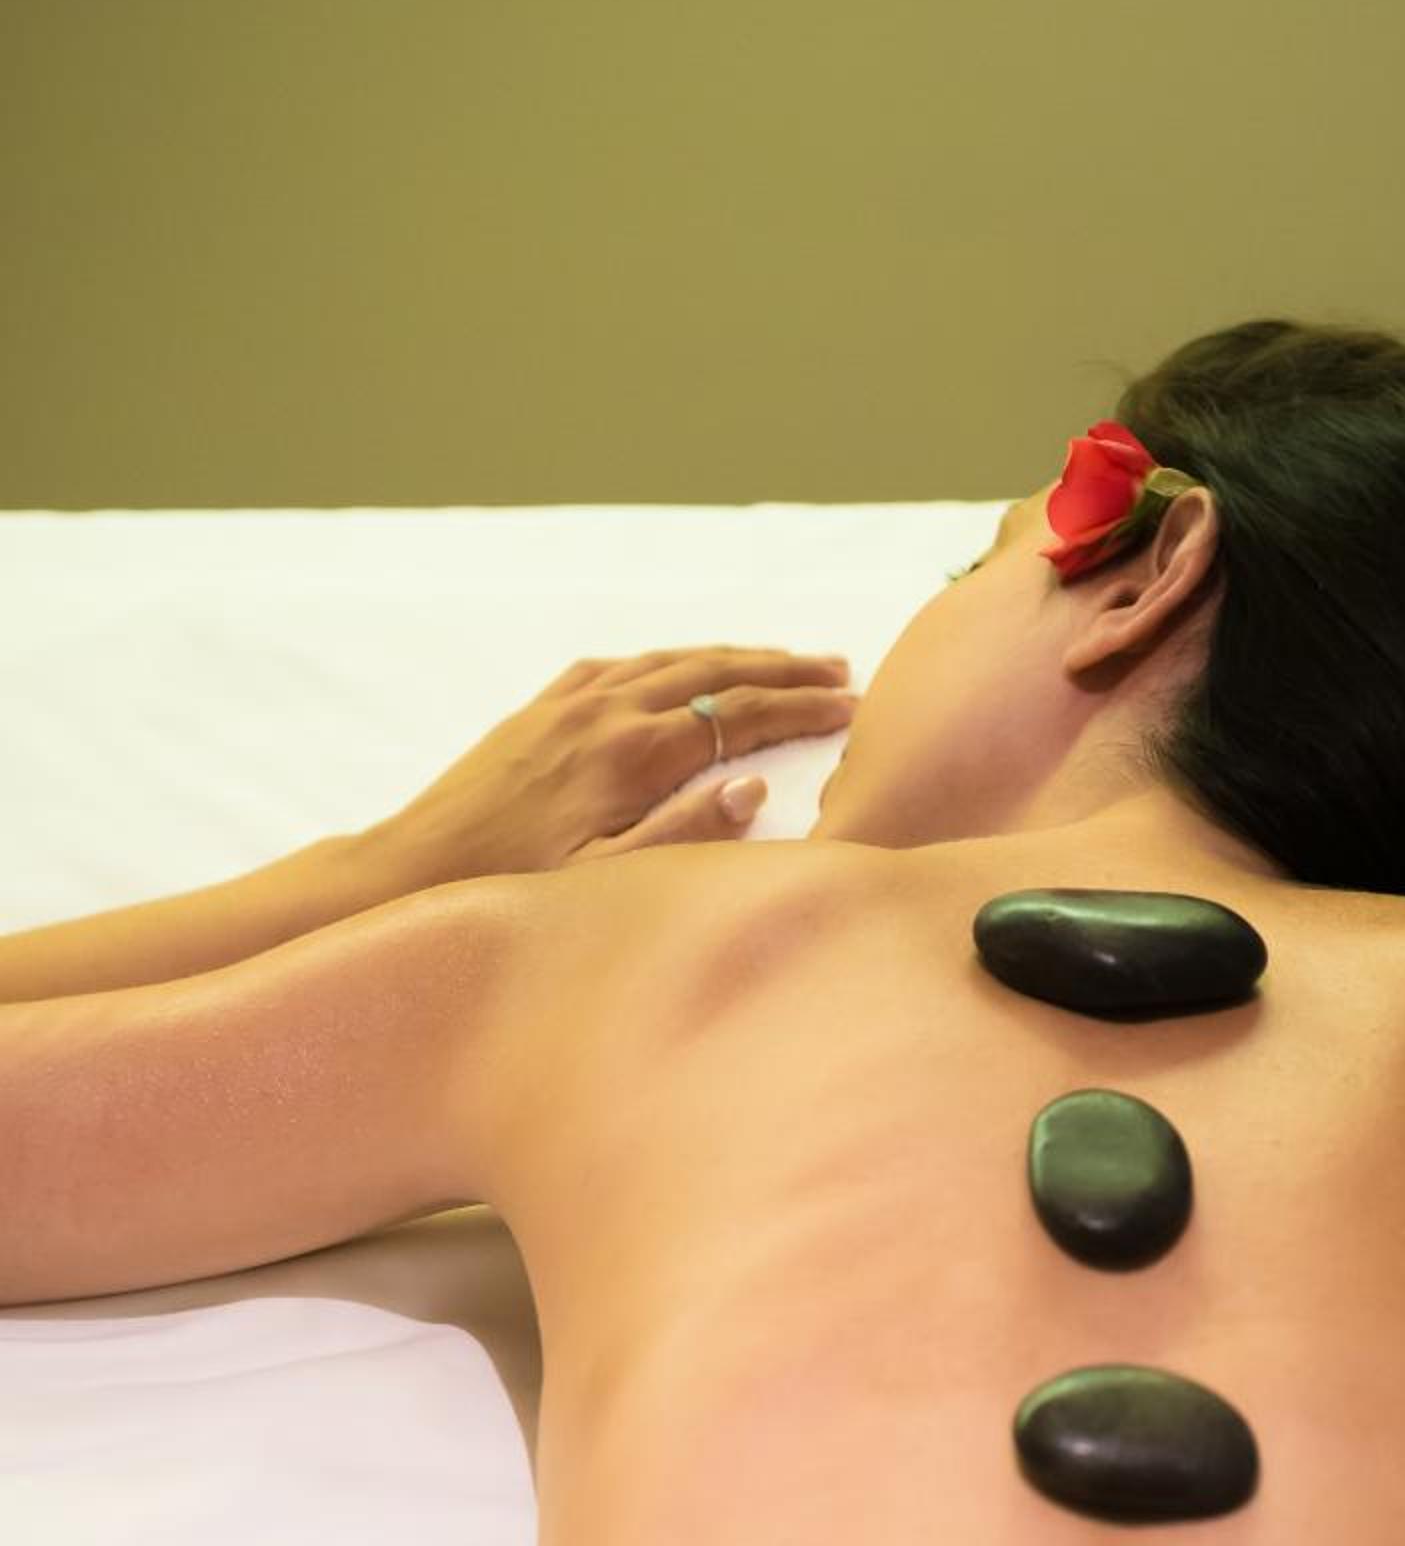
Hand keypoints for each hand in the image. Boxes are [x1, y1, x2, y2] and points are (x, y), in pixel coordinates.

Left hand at [367, 647, 859, 881]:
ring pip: (672, 660)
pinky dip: (668, 657)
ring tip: (783, 659)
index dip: (801, 708)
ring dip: (734, 656)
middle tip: (838, 667)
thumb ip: (684, 834)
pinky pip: (620, 664)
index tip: (851, 705)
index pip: (739, 716)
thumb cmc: (509, 889)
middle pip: (715, 672)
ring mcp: (571, 703)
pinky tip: (682, 663)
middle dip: (783, 668)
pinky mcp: (541, 708)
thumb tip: (750, 788)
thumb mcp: (606, 882)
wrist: (412, 868)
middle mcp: (606, 711)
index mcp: (632, 754)